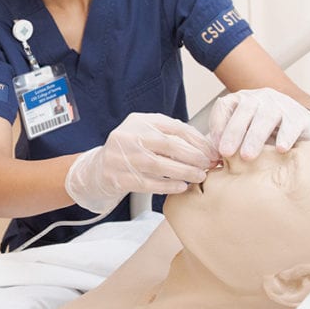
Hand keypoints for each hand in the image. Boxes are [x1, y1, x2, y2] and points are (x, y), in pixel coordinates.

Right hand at [65, 113, 218, 213]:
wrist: (98, 169)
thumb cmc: (130, 151)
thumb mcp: (146, 133)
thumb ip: (170, 134)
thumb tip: (206, 143)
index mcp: (139, 121)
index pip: (174, 127)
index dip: (197, 140)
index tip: (212, 151)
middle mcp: (128, 136)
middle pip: (168, 145)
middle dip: (193, 156)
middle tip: (208, 165)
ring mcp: (121, 157)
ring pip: (159, 165)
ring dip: (183, 172)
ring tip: (199, 176)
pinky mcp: (118, 177)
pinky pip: (148, 183)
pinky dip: (168, 186)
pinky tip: (182, 187)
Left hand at [209, 88, 309, 159]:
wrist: (300, 131)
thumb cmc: (265, 135)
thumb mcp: (242, 134)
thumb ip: (224, 140)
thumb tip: (208, 153)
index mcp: (242, 100)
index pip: (225, 106)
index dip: (218, 125)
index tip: (215, 146)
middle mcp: (261, 98)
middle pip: (245, 109)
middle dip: (234, 132)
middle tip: (226, 153)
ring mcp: (282, 104)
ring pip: (267, 116)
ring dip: (255, 137)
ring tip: (247, 156)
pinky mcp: (300, 116)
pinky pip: (292, 124)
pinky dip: (285, 136)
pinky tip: (280, 149)